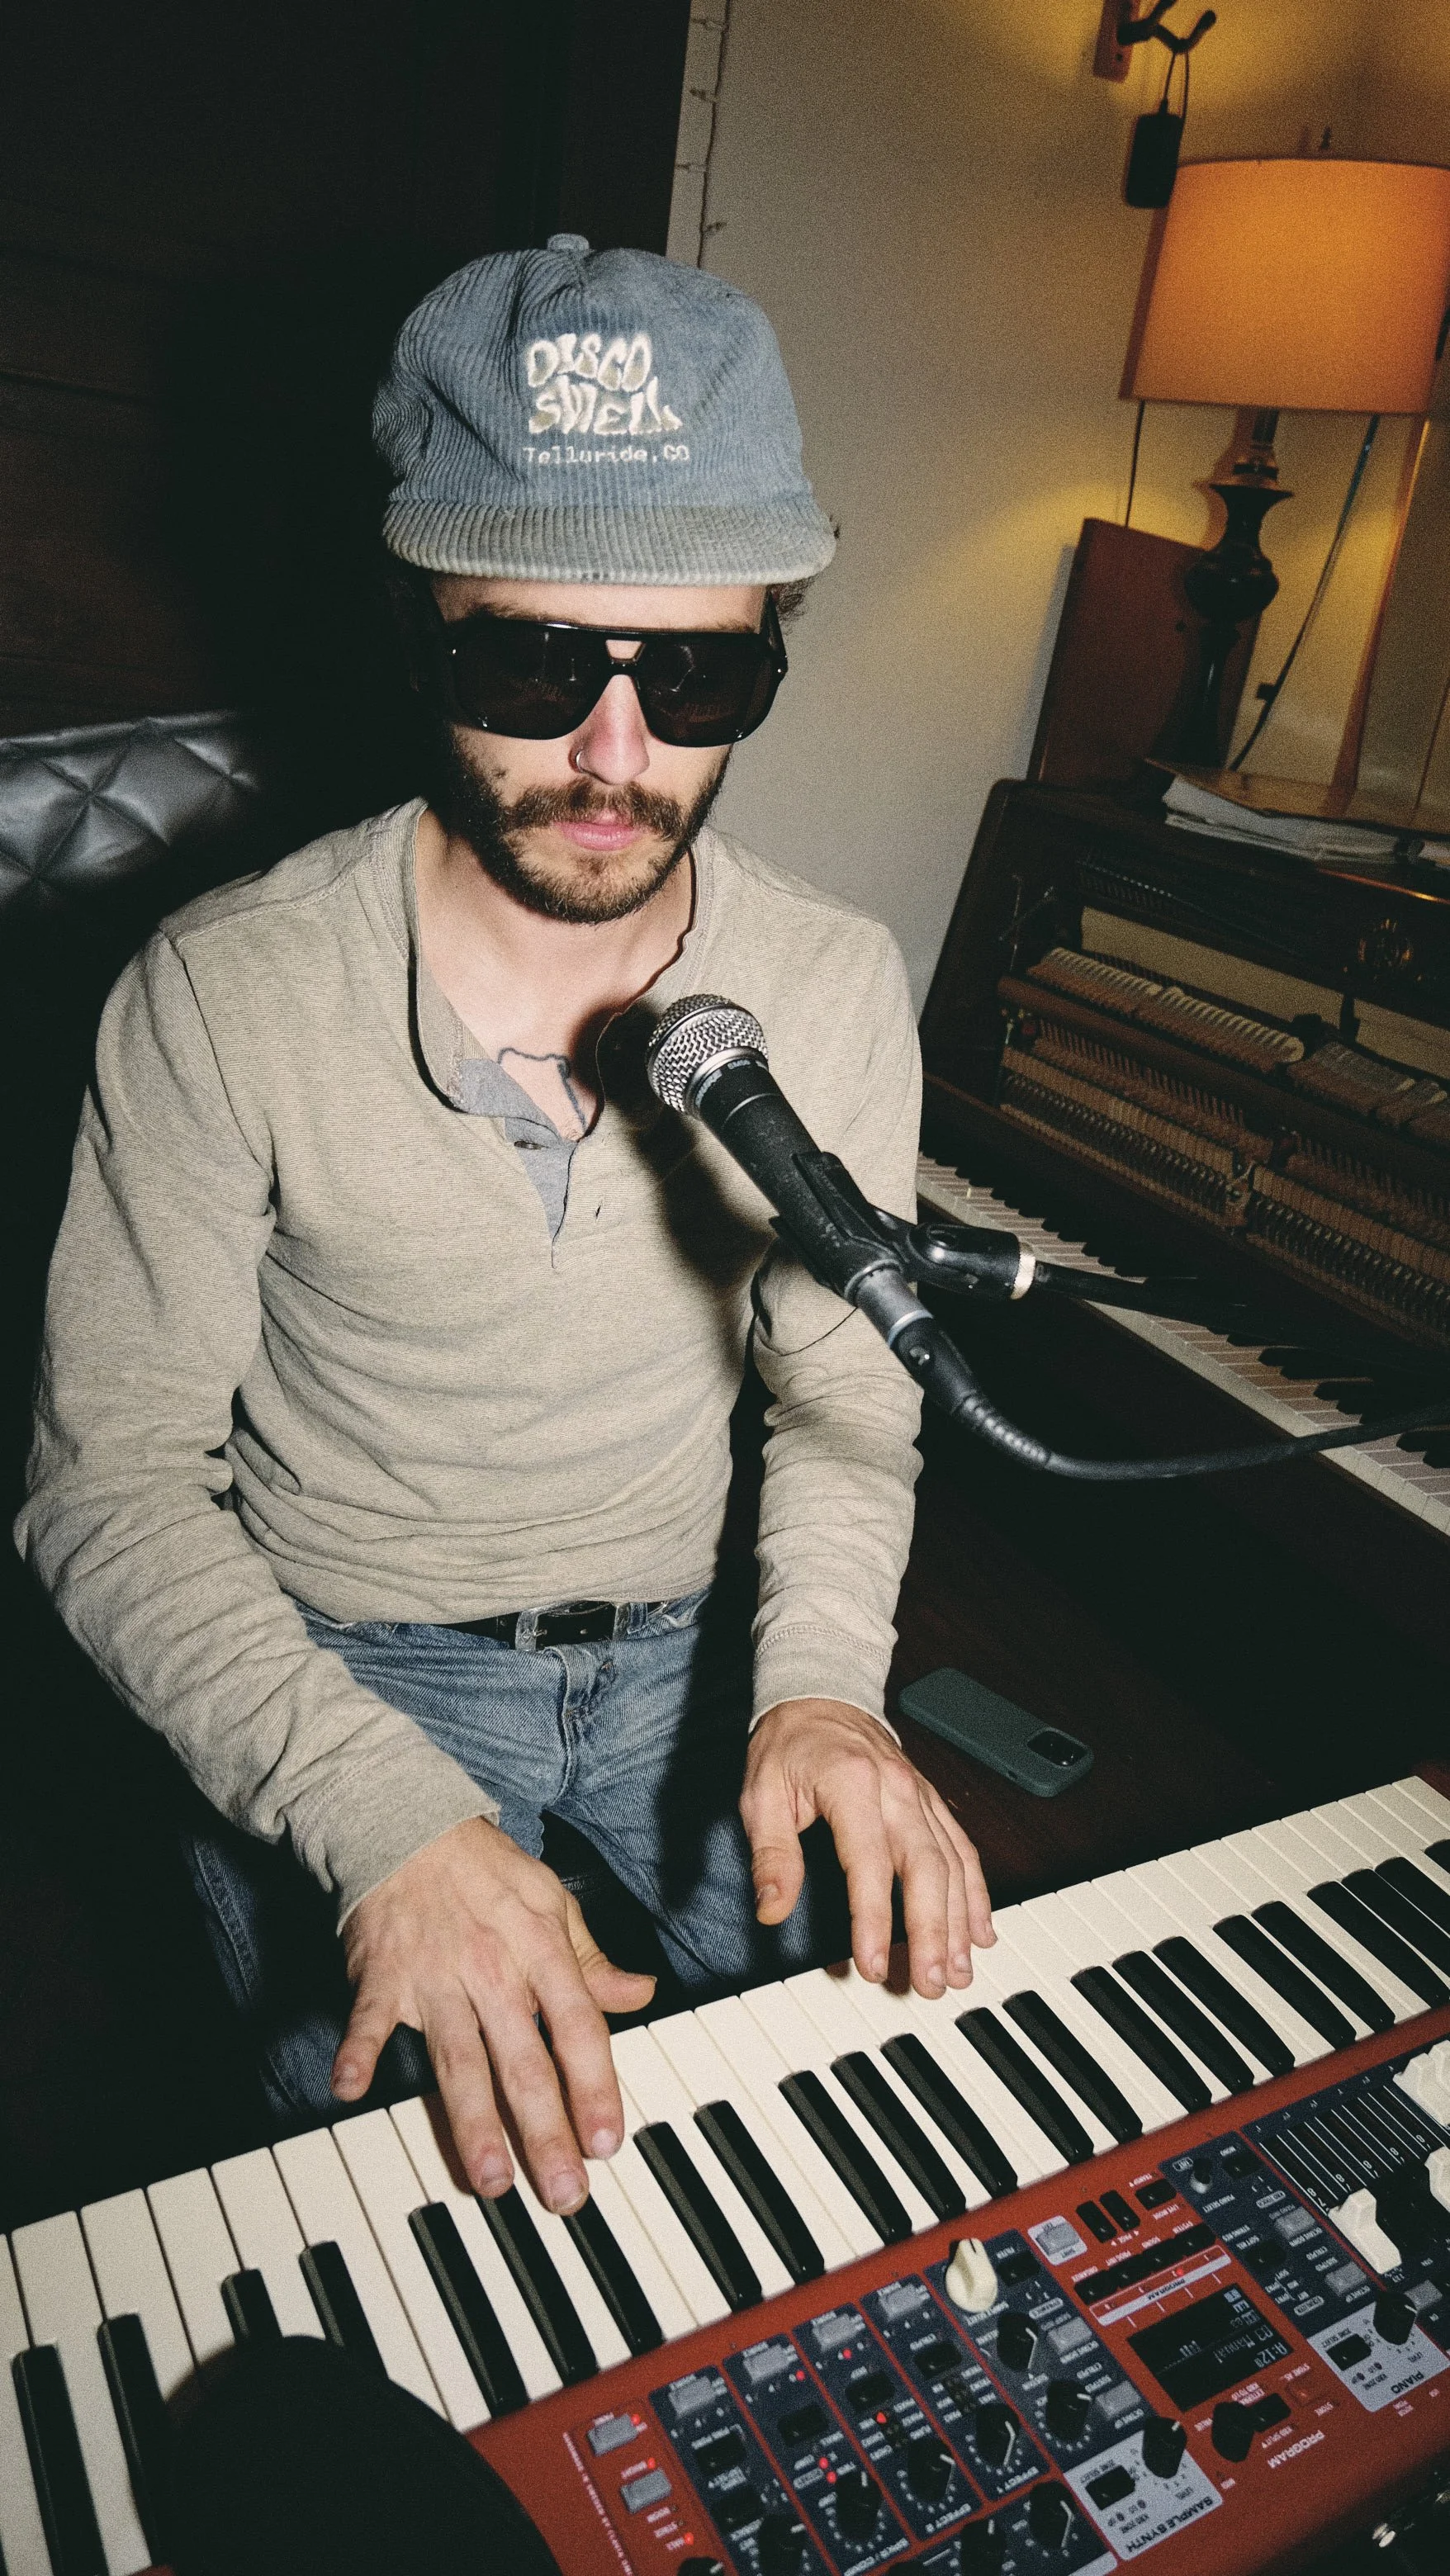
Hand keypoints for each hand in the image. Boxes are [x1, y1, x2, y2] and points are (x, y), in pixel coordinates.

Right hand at [333, 1817, 654, 2210]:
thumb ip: (591, 1958)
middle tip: (564, 2194)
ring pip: (459, 2059)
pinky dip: (358, 2051)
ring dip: (473, 2121)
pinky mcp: (382, 1976)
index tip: (607, 2140)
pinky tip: (350, 2089)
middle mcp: (492, 1970)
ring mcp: (435, 1976)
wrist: (407, 1821)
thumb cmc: (483, 1869)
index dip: (595, 2085)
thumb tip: (640, 1995)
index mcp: (539, 1950)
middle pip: (524, 2062)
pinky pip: (370, 2020)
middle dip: (545, 2131)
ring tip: (491, 2180)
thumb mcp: (551, 1901)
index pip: (578, 2027)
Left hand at [742, 1698, 993, 1995]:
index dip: (872, 1918)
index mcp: (851, 1784)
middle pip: (926, 1867)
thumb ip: (771, 1854)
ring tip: (959, 1971)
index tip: (873, 1965)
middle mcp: (897, 1789)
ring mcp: (921, 1794)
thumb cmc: (789, 1746)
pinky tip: (981, 1931)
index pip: (869, 1862)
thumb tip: (773, 1910)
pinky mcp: (932, 1802)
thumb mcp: (761, 1795)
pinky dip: (976, 1892)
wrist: (821, 1694)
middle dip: (932, 1931)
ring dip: (960, 1922)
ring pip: (952, 1863)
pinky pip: (962, 1848)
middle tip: (932, 1983)